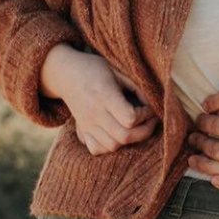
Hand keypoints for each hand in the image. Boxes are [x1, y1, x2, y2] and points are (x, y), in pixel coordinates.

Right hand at [40, 44, 157, 154]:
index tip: (148, 107)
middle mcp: (94, 113)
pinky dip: (111, 146)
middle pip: (124, 136)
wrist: (65, 74)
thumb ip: (136, 87)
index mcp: (104, 95)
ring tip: (137, 126)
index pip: (129, 118)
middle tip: (150, 120)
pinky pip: (97, 149)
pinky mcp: (83, 131)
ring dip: (130, 140)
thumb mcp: (117, 70)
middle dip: (144, 131)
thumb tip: (152, 104)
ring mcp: (87, 125)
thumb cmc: (95, 68)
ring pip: (113, 146)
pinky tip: (118, 134)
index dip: (145, 115)